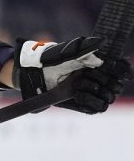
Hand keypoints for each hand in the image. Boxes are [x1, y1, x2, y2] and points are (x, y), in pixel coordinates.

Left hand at [13, 36, 130, 112]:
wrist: (39, 74)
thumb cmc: (55, 60)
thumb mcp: (71, 53)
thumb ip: (86, 52)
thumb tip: (100, 57)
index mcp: (101, 66)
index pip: (122, 70)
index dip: (120, 70)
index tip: (110, 67)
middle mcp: (100, 80)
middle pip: (116, 85)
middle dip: (102, 80)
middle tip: (86, 74)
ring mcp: (93, 94)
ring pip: (108, 98)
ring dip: (93, 90)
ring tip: (77, 84)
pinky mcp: (85, 105)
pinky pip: (98, 108)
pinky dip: (88, 101)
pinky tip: (77, 94)